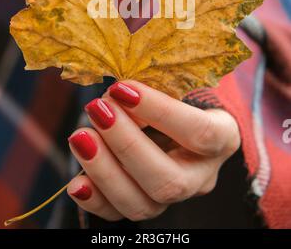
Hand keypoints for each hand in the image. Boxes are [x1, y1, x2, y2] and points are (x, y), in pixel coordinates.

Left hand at [67, 81, 239, 221]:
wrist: (175, 120)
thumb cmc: (176, 94)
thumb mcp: (174, 84)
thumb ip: (154, 87)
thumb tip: (117, 95)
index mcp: (222, 137)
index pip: (198, 131)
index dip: (159, 111)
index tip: (122, 88)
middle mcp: (202, 175)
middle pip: (169, 180)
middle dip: (126, 145)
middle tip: (98, 109)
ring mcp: (175, 197)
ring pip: (143, 204)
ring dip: (104, 170)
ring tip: (80, 136)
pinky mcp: (146, 204)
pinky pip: (119, 214)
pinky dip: (95, 200)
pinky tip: (77, 182)